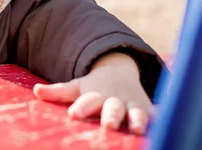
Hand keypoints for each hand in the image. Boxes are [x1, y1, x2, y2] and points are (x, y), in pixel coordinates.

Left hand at [33, 52, 152, 134]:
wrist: (119, 72)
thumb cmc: (93, 88)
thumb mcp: (76, 87)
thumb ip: (58, 91)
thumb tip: (36, 91)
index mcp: (95, 96)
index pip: (86, 101)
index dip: (81, 108)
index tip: (73, 115)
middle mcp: (115, 101)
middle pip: (113, 108)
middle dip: (111, 116)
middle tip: (108, 124)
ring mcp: (133, 106)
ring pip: (137, 114)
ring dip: (137, 120)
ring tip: (137, 128)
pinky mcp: (150, 111)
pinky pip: (158, 116)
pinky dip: (161, 120)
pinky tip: (164, 127)